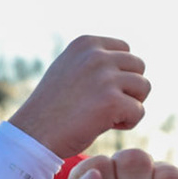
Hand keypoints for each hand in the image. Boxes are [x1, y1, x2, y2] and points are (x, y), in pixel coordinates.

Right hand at [9, 36, 149, 158]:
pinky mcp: (112, 102)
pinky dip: (127, 122)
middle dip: (129, 87)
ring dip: (130, 104)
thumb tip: (127, 60)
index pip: (125, 49)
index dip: (120, 72)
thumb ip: (94, 60)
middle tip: (108, 105)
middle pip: (139, 66)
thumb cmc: (53, 107)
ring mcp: (104, 77)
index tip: (102, 90)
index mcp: (86, 43)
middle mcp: (96, 55)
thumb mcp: (69, 68)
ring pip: (144, 87)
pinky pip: (139, 111)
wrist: (33, 135)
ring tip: (107, 115)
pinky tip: (105, 126)